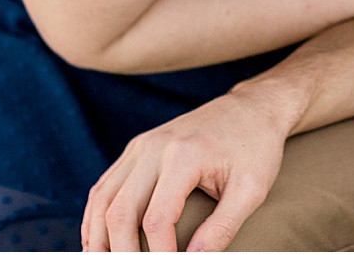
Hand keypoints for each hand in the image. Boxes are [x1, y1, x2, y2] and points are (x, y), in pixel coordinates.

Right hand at [82, 83, 296, 251]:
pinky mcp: (137, 148)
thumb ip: (222, 228)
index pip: (157, 220)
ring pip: (103, 199)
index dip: (159, 255)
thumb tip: (195, 260)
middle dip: (121, 252)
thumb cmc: (256, 148)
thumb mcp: (251, 190)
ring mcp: (141, 145)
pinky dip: (97, 216)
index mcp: (184, 156)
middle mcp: (155, 147)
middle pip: (120, 212)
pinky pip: (106, 185)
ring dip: (98, 237)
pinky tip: (99, 239)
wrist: (252, 108)